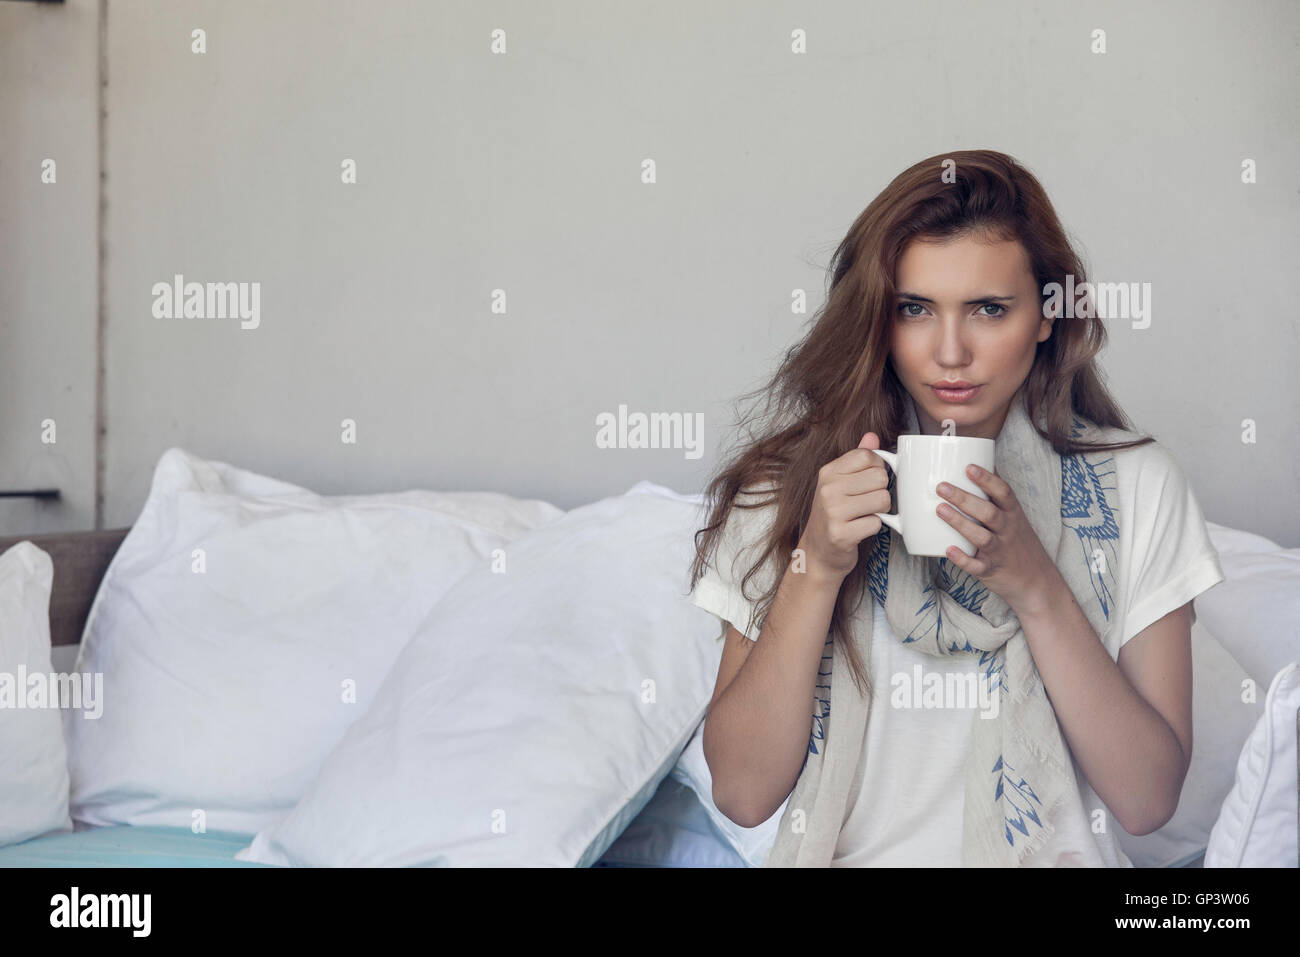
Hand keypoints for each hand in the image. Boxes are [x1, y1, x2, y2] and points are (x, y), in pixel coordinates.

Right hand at [797, 431, 891, 582]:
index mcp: (828, 472)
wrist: (817, 553)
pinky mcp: (841, 534)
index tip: (868, 482)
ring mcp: (833, 511)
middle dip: (880, 492)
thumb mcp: (839, 484)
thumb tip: (872, 436)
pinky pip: (877, 522)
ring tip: (863, 516)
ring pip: (883, 500)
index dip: (877, 469)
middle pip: (880, 477)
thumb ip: (857, 459)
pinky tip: (859, 530)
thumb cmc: (833, 516)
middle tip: (865, 504)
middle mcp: (827, 489)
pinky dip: (874, 528)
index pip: (868, 456)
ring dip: (880, 511)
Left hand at [934, 464, 1057, 612]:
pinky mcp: (991, 570)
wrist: (1037, 581)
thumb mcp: (1014, 516)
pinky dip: (963, 559)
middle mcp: (1008, 531)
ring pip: (981, 537)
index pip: (1003, 492)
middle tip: (941, 487)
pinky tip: (948, 550)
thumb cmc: (1018, 542)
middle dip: (965, 499)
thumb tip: (978, 462)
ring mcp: (1000, 551)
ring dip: (960, 523)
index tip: (968, 467)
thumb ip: (996, 495)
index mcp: (1013, 514)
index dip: (986, 479)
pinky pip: (977, 566)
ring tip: (939, 510)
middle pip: (988, 512)